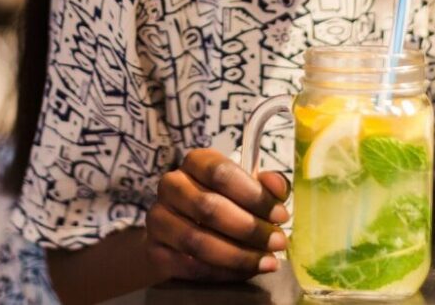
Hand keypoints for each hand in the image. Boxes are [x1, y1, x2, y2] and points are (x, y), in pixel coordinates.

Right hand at [144, 149, 289, 281]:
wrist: (182, 232)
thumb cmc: (222, 203)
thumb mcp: (247, 188)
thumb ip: (266, 185)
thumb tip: (277, 189)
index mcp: (195, 161)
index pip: (221, 172)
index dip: (254, 195)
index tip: (280, 215)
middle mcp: (171, 185)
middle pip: (209, 207)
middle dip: (250, 229)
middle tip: (278, 243)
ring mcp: (158, 218)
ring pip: (197, 241)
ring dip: (238, 255)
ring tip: (266, 262)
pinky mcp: (154, 250)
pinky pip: (189, 266)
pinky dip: (221, 272)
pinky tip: (243, 272)